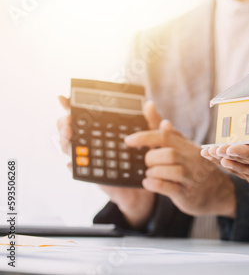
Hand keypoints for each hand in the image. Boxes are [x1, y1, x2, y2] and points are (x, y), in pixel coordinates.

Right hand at [56, 97, 158, 228]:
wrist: (148, 182)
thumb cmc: (147, 156)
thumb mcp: (152, 137)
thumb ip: (152, 121)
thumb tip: (149, 104)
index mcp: (104, 128)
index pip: (83, 113)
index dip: (70, 105)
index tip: (63, 98)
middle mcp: (93, 141)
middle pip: (69, 128)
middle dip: (64, 122)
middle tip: (69, 121)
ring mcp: (91, 157)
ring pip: (69, 147)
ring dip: (64, 141)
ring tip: (69, 136)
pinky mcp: (93, 173)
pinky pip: (78, 170)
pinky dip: (71, 166)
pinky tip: (69, 163)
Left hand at [125, 120, 235, 217]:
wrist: (218, 191)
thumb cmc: (196, 167)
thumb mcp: (184, 148)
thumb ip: (169, 134)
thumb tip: (158, 115)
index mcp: (188, 146)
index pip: (165, 136)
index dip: (145, 137)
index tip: (128, 141)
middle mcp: (192, 160)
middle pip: (168, 153)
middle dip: (151, 158)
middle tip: (149, 163)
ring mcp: (191, 178)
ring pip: (170, 171)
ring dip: (153, 172)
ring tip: (151, 174)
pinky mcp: (188, 194)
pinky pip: (169, 188)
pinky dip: (155, 185)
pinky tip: (149, 183)